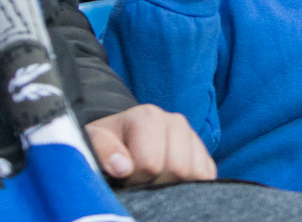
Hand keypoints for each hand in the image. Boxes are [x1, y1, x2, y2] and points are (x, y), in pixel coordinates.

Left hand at [86, 104, 215, 185]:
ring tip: (155, 180)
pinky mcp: (203, 150)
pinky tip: (172, 181)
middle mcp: (174, 121)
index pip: (152, 163)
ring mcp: (191, 135)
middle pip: (178, 168)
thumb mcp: (93, 141)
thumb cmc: (106, 143)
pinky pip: (208, 174)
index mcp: (147, 117)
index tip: (125, 177)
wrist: (121, 137)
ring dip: (175, 184)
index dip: (136, 179)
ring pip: (197, 172)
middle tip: (141, 180)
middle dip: (157, 182)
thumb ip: (103, 150)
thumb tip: (124, 166)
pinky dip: (192, 185)